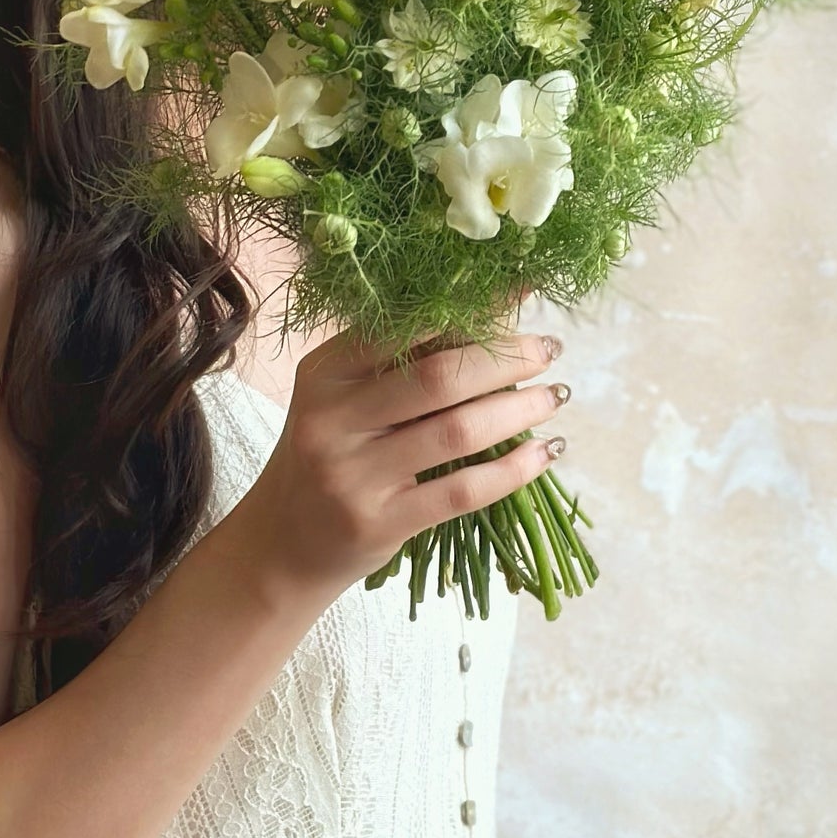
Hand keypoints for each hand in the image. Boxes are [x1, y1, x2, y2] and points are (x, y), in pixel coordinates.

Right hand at [226, 325, 569, 608]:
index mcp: (326, 372)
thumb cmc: (331, 456)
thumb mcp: (345, 400)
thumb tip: (494, 316)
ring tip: (555, 396)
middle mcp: (332, 419)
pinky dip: (513, 469)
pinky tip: (545, 453)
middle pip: (439, 376)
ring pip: (458, 430)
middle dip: (507, 358)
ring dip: (521, 409)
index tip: (524, 291)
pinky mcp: (379, 523)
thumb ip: (401, 363)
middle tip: (549, 349)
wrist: (281, 546)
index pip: (407, 325)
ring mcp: (353, 475)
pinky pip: (462, 491)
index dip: (473, 306)